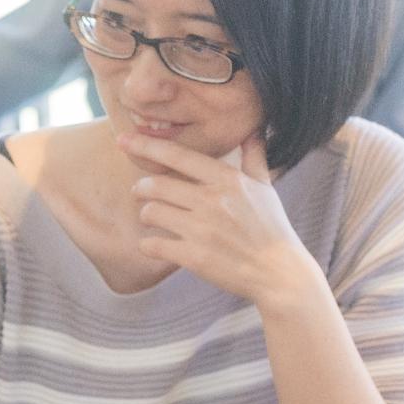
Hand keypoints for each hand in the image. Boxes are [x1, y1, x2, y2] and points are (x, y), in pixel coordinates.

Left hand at [123, 132, 317, 307]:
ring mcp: (202, 229)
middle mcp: (213, 200)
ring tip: (153, 218)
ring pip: (150, 212)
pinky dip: (147, 245)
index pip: (179, 156)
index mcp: (228, 180)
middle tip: (140, 191)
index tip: (124, 140)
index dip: (147, 146)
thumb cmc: (270, 228)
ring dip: (145, 214)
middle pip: (156, 185)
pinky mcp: (193, 256)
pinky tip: (156, 245)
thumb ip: (254, 158)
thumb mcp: (265, 188)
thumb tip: (253, 131)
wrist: (279, 272)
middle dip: (141, 188)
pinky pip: (152, 244)